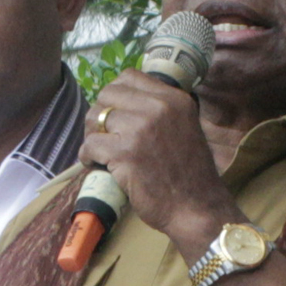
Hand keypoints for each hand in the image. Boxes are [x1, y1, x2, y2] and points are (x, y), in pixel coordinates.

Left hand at [86, 67, 236, 256]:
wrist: (197, 208)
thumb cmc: (190, 174)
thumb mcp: (186, 127)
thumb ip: (161, 111)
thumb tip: (125, 104)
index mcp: (174, 99)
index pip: (130, 76)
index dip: (116, 94)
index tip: (115, 113)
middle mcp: (158, 107)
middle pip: (108, 94)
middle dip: (100, 114)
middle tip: (103, 135)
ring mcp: (140, 129)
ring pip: (95, 117)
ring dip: (92, 135)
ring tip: (100, 152)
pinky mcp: (125, 153)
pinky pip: (90, 145)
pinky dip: (87, 156)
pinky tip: (96, 165)